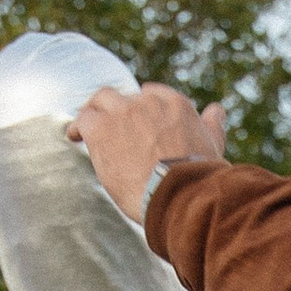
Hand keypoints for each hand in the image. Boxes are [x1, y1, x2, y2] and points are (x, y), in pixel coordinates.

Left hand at [68, 84, 226, 223]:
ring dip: (94, 114)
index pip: (150, 94)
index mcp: (175, 104)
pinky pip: (82, 119)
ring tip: (87, 130)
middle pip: (123, 96)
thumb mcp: (212, 146)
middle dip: (114, 109)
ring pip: (100, 102)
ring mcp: (123, 112)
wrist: (182, 196)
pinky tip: (74, 137)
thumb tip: (217, 109)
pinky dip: (77, 128)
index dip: (141, 108)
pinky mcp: (102, 129)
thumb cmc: (201, 180)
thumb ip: (211, 126)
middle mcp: (147, 101)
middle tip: (109, 126)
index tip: (137, 123)